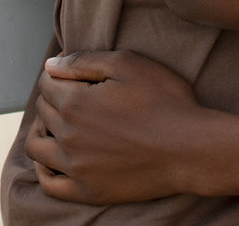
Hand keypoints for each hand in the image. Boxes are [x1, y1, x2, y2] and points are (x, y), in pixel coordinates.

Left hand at [26, 51, 200, 204]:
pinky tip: (55, 157)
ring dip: (42, 130)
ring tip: (60, 122)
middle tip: (76, 91)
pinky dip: (45, 168)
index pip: (47, 83)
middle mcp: (67, 136)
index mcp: (74, 103)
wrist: (188, 147)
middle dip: (54, 96)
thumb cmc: (164, 100)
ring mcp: (75, 168)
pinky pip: (49, 183)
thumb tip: (51, 64)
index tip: (75, 70)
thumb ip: (85, 60)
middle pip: (43, 111)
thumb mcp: (129, 64)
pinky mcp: (86, 191)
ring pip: (37, 147)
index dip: (59, 72)